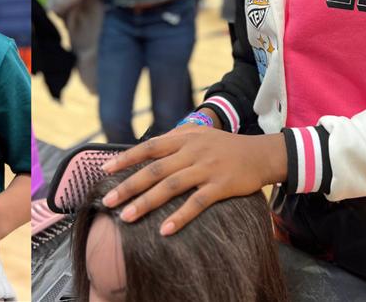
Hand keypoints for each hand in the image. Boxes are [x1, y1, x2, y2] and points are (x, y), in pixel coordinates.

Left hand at [99, 130, 281, 235]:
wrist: (261, 154)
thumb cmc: (224, 147)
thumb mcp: (199, 135)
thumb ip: (174, 138)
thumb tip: (145, 147)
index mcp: (184, 139)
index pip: (149, 147)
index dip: (126, 158)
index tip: (105, 169)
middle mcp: (192, 152)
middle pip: (154, 169)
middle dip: (128, 185)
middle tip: (108, 201)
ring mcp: (206, 169)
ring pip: (171, 186)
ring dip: (147, 202)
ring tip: (127, 217)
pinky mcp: (221, 186)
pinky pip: (197, 203)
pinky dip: (180, 217)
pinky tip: (165, 230)